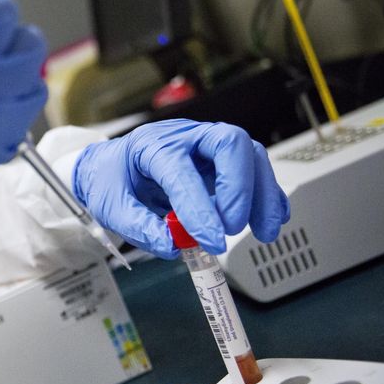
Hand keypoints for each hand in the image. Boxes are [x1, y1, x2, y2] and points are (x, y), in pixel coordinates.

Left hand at [73, 119, 289, 258]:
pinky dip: (268, 194)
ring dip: (261, 194)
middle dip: (238, 188)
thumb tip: (174, 245)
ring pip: (249, 154)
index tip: (210, 240)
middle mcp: (185, 137)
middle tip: (231, 227)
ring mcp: (207, 146)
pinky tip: (272, 218)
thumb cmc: (112, 179)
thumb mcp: (111, 206)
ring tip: (262, 232)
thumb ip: (139, 227)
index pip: (181, 170)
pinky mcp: (222, 161)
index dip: (198, 207)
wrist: (113, 166)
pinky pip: (255, 168)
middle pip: (228, 143)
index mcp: (151, 144)